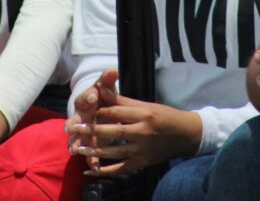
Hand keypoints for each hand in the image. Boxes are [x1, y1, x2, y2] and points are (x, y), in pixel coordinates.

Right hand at [66, 69, 118, 170]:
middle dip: (71, 125)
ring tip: (74, 151)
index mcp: (84, 101)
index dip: (87, 97)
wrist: (101, 109)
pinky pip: (89, 154)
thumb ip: (108, 79)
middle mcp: (80, 118)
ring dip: (75, 145)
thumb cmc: (103, 95)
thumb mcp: (106, 86)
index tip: (92, 97)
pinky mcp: (91, 144)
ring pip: (77, 140)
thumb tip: (113, 70)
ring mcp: (84, 133)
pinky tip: (94, 168)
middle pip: (73, 121)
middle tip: (69, 129)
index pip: (83, 98)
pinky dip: (91, 161)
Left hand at [70, 98, 201, 176]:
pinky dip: (106, 171)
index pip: (116, 112)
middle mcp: (143, 132)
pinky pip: (122, 168)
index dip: (98, 111)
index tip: (83, 110)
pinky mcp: (143, 163)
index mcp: (143, 113)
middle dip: (92, 130)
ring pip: (116, 152)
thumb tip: (101, 89)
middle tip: (74, 128)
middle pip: (114, 131)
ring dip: (95, 151)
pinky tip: (92, 170)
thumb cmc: (164, 116)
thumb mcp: (146, 105)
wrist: (186, 135)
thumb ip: (122, 101)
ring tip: (78, 148)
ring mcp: (143, 149)